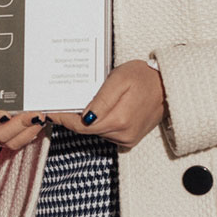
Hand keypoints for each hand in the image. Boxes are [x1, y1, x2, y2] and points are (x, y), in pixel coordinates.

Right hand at [0, 55, 49, 152]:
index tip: (5, 114)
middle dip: (18, 125)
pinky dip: (33, 132)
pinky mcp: (15, 133)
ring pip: (13, 141)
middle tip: (33, 114)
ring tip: (40, 116)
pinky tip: (41, 120)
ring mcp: (1, 131)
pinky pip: (23, 139)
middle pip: (0, 134)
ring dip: (28, 130)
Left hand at [47, 60, 166, 148]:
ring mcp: (127, 138)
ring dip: (86, 122)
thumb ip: (101, 100)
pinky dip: (99, 124)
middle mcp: (123, 134)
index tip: (50, 113)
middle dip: (72, 119)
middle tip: (59, 106)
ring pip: (96, 132)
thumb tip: (84, 117)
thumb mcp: (119, 80)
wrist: (166, 85)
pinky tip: (97, 111)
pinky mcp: (130, 139)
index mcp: (118, 120)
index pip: (81, 126)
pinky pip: (107, 133)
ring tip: (78, 105)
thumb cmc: (142, 77)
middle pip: (87, 131)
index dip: (64, 120)